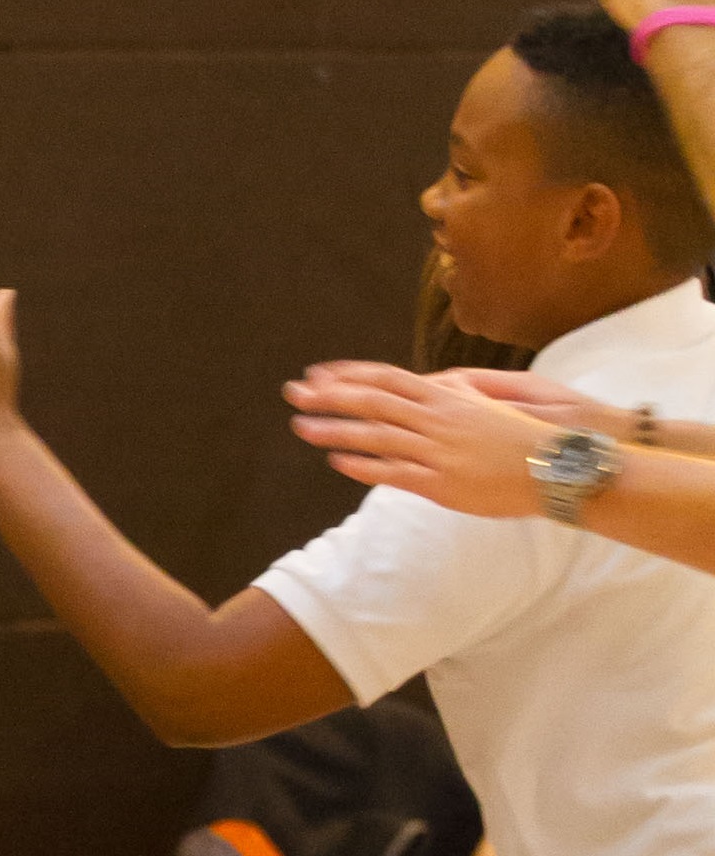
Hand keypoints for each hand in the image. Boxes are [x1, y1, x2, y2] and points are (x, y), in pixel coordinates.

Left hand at [283, 360, 556, 517]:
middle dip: (331, 396)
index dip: (351, 375)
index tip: (318, 373)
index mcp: (449, 397)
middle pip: (374, 401)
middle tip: (293, 393)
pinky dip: (365, 466)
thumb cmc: (529, 433)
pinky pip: (396, 472)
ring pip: (378, 435)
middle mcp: (439, 419)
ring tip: (301, 427)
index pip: (389, 378)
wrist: (563, 463)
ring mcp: (439, 450)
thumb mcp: (492, 399)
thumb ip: (457, 392)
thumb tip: (433, 384)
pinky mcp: (443, 482)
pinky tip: (337, 462)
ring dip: (337, 430)